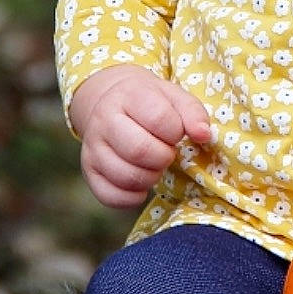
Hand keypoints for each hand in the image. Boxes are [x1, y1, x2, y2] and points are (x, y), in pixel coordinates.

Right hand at [67, 64, 213, 209]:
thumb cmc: (151, 102)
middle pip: (139, 150)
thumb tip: (203, 135)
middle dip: (163, 158)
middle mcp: (103, 120)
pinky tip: (141, 184)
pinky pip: (110, 196)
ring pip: (125, 177)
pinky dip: (132, 197)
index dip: (176, 132)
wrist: (113, 102)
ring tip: (154, 166)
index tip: (176, 133)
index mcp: (128, 96)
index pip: (158, 118)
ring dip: (150, 178)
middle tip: (167, 153)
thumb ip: (193, 113)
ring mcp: (92, 148)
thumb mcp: (174, 96)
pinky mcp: (88, 172)